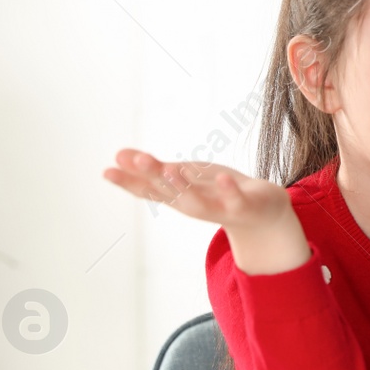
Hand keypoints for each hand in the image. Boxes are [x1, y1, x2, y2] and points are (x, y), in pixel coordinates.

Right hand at [103, 149, 290, 232]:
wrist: (263, 214)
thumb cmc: (218, 192)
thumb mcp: (184, 177)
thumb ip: (154, 170)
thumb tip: (118, 155)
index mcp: (178, 196)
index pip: (148, 189)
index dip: (128, 181)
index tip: (106, 171)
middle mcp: (193, 205)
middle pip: (169, 192)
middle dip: (152, 176)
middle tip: (134, 159)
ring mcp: (218, 209)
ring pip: (196, 202)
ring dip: (183, 186)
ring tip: (169, 169)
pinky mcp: (244, 207)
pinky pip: (236, 200)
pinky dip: (229, 190)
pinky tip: (223, 177)